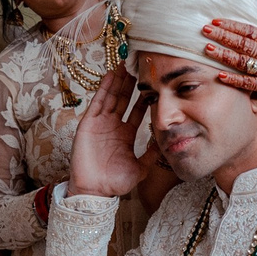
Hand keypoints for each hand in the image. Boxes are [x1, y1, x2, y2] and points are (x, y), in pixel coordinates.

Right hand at [67, 67, 145, 198]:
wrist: (95, 191)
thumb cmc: (115, 183)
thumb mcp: (141, 168)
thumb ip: (152, 154)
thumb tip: (167, 142)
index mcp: (126, 135)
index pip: (137, 111)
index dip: (144, 97)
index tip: (153, 83)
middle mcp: (113, 126)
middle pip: (123, 99)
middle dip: (131, 83)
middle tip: (139, 66)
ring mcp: (100, 123)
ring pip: (111, 96)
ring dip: (118, 81)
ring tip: (126, 64)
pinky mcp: (89, 123)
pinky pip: (97, 102)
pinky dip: (104, 88)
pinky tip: (111, 75)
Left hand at [202, 3, 256, 105]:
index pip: (249, 31)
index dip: (232, 25)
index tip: (216, 21)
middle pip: (242, 44)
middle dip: (223, 36)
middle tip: (205, 31)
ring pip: (242, 62)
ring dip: (224, 56)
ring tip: (208, 49)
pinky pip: (248, 83)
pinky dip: (234, 80)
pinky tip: (220, 76)